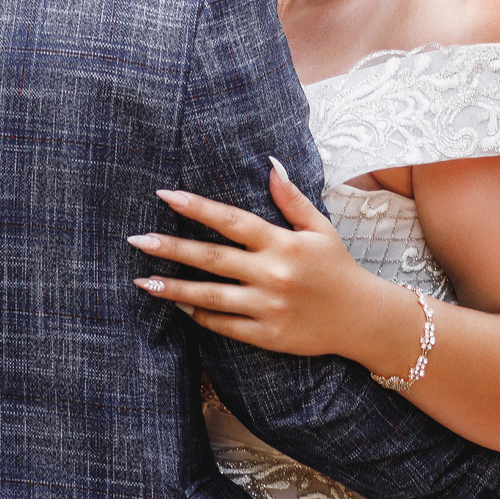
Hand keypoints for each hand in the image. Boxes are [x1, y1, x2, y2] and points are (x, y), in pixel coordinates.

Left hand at [130, 161, 406, 363]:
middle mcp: (272, 274)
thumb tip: (270, 163)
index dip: (196, 207)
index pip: (231, 220)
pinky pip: (224, 326)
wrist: (363, 318)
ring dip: (173, 288)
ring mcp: (268, 307)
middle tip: (136, 239)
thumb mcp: (320, 228)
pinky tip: (177, 305)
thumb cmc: (338, 268)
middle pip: (212, 258)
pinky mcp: (267, 335)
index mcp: (282, 243)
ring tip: (142, 280)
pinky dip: (199, 316)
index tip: (164, 195)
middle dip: (171, 247)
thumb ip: (291, 198)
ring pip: (211, 296)